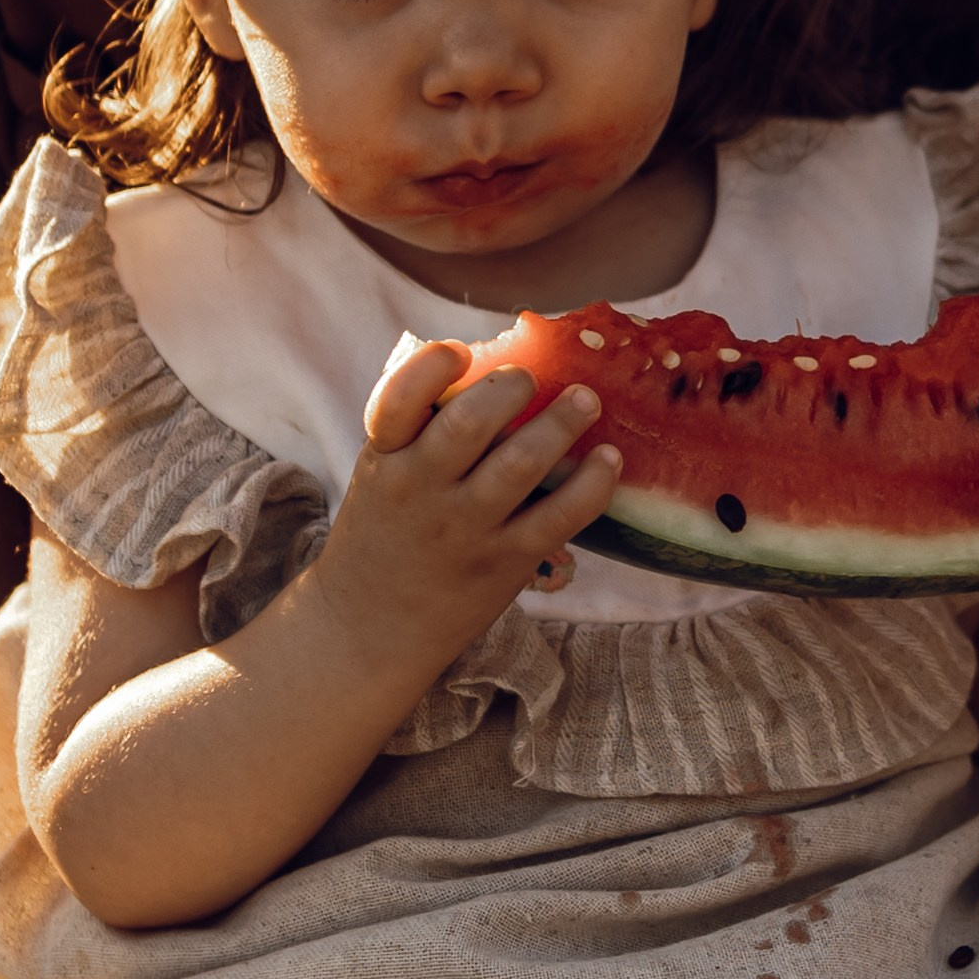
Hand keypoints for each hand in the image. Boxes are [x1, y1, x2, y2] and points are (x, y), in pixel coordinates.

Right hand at [316, 341, 620, 667]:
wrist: (369, 626)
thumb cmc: (387, 533)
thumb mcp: (382, 474)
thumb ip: (419, 430)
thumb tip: (487, 366)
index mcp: (385, 458)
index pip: (397, 399)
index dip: (432, 366)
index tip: (460, 352)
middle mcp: (421, 489)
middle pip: (470, 422)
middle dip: (511, 386)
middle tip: (532, 380)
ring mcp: (465, 528)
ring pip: (522, 462)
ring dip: (564, 421)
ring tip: (586, 399)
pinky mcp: (505, 562)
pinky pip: (560, 515)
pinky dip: (592, 482)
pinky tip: (609, 459)